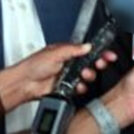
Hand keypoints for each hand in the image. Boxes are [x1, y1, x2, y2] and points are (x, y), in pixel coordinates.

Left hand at [0, 43, 116, 110]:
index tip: (109, 54)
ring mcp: (69, 75)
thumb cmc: (33, 65)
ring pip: (88, 75)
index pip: (88, 49)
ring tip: (83, 75)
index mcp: (68, 51)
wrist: (24, 83)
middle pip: (91, 62)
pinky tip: (77, 85)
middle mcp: (70, 62)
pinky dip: (81, 87)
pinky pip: (81, 87)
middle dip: (98, 63)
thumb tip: (87, 46)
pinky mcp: (68, 87)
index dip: (100, 51)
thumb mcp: (55, 52)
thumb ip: (73, 49)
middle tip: (99, 64)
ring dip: (88, 75)